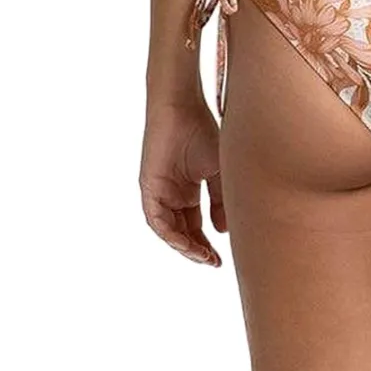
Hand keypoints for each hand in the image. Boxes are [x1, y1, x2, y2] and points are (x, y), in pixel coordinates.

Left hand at [139, 100, 225, 265]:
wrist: (182, 108)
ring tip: (201, 256)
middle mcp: (171, 194)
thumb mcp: (219, 174)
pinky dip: (170, 234)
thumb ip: (220, 202)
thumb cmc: (202, 131)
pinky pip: (156, 220)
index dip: (206, 244)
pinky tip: (185, 244)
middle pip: (182, 232)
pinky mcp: (148, 187)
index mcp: (187, 190)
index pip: (194, 226)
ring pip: (168, 230)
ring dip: (184, 247)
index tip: (220, 259)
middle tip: (212, 262)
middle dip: (196, 250)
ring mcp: (159, 191)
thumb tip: (222, 232)